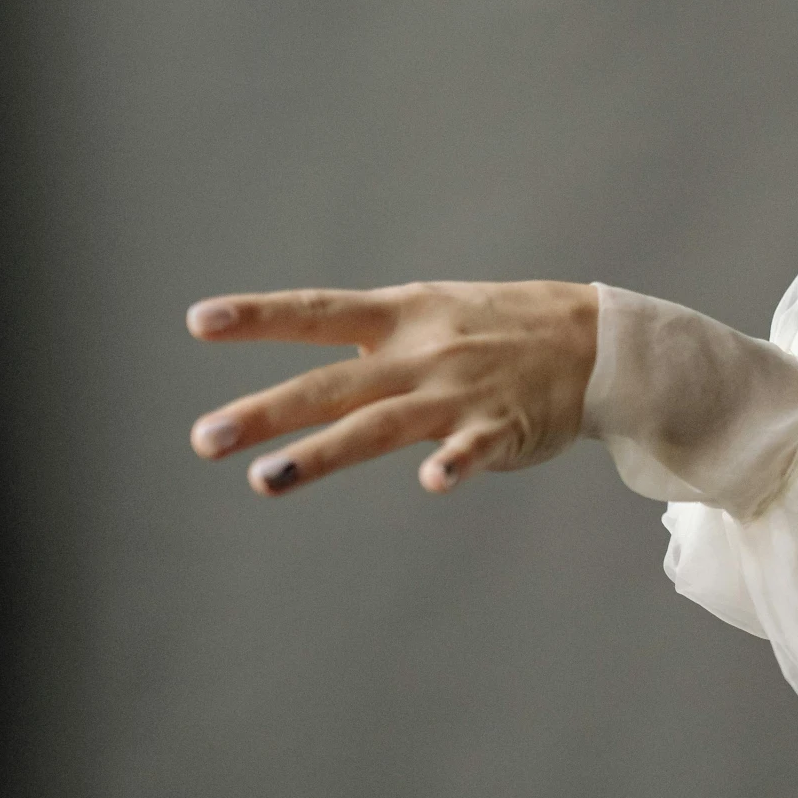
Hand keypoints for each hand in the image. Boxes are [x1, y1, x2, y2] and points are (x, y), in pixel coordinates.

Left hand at [185, 281, 597, 496]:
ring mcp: (459, 392)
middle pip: (332, 385)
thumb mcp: (434, 313)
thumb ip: (373, 344)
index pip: (318, 313)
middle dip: (267, 412)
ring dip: (322, 453)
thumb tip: (307, 385)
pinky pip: (471, 450)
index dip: (259, 317)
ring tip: (265, 479)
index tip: (198, 322)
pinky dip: (452, 465)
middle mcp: (422, 353)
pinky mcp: (501, 427)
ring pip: (380, 425)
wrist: (599, 341)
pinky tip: (431, 484)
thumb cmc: (504, 328)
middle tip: (205, 438)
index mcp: (402, 317)